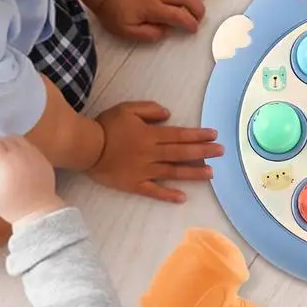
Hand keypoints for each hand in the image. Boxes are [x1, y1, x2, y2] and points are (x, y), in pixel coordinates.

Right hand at [0, 136, 62, 226]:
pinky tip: (18, 165)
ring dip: (6, 146)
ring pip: (15, 138)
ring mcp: (34, 153)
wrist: (37, 211)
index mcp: (5, 162)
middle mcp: (21, 153)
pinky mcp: (43, 156)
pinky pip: (27, 144)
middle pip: (0, 138)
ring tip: (5, 164)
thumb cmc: (9, 204)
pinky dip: (19, 149)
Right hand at [90, 102, 222, 202]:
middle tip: (221, 152)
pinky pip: (154, 191)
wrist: (84, 147)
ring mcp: (144, 170)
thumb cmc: (106, 126)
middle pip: (182, 152)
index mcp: (151, 135)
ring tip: (211, 173)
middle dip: (203, 151)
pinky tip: (182, 197)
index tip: (214, 135)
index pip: (180, 135)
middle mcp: (151, 153)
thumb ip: (149, 110)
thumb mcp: (127, 109)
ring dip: (193, 172)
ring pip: (173, 172)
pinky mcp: (134, 184)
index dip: (198, 135)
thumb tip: (169, 115)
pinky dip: (168, 195)